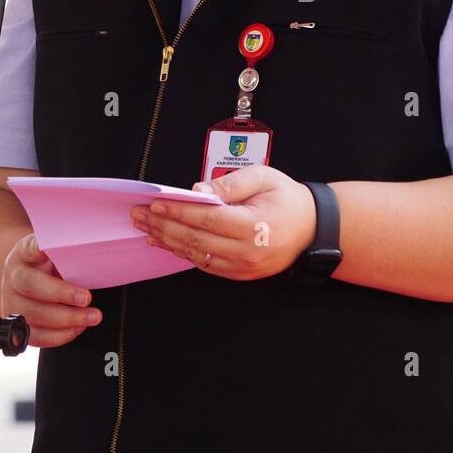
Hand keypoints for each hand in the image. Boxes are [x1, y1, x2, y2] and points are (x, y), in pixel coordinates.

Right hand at [1, 233, 102, 347]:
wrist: (28, 278)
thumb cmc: (45, 263)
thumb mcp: (55, 250)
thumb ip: (66, 251)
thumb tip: (90, 250)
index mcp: (22, 254)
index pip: (29, 249)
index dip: (39, 250)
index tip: (49, 250)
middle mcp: (13, 278)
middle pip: (30, 286)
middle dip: (61, 294)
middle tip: (86, 297)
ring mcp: (12, 303)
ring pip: (33, 315)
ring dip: (66, 319)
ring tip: (91, 317)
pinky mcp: (18, 325)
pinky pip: (36, 336)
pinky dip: (60, 335)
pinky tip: (78, 327)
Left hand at [129, 165, 317, 279]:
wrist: (312, 227)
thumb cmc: (288, 199)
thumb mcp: (263, 178)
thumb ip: (229, 184)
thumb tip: (196, 191)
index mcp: (254, 225)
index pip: (206, 218)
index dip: (177, 212)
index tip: (155, 204)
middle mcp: (247, 251)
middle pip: (195, 239)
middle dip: (163, 226)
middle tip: (139, 215)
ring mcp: (243, 267)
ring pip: (196, 255)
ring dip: (167, 241)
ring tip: (146, 228)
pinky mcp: (240, 274)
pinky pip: (204, 264)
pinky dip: (182, 253)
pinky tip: (166, 242)